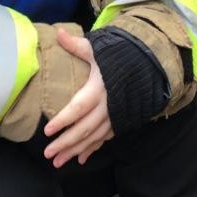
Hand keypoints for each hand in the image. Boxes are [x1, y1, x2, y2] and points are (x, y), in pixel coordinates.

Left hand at [43, 28, 113, 167]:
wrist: (149, 66)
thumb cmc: (118, 57)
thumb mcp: (98, 49)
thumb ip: (77, 45)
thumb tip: (58, 33)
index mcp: (99, 89)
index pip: (78, 108)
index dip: (63, 120)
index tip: (48, 130)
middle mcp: (107, 107)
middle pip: (84, 129)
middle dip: (65, 143)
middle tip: (48, 154)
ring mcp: (115, 117)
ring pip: (93, 138)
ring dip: (76, 151)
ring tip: (57, 163)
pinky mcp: (120, 122)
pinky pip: (105, 139)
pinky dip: (92, 150)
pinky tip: (80, 160)